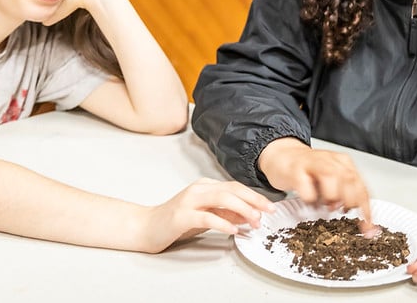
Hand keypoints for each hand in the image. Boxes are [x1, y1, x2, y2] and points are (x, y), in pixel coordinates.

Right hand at [139, 177, 274, 252]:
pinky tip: (233, 229)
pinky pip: (206, 217)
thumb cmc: (176, 222)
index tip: (270, 206)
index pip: (235, 187)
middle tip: (268, 212)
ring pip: (222, 199)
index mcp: (205, 186)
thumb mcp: (206, 215)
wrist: (146, 227)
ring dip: (242, 210)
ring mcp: (189, 201)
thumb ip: (226, 213)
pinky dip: (223, 223)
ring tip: (254, 221)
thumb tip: (250, 215)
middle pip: (232, 190)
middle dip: (254, 200)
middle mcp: (198, 189)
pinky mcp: (181, 216)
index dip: (255, 196)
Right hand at [258, 138, 373, 231]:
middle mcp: (330, 160)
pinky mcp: (295, 169)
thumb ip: (346, 197)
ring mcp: (312, 163)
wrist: (283, 156)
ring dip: (331, 197)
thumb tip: (363, 223)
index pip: (361, 186)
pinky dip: (310, 199)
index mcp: (344, 164)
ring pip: (330, 176)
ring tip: (326, 205)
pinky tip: (310, 202)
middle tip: (341, 210)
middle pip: (350, 179)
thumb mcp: (331, 182)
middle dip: (349, 201)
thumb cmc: (308, 173)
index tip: (367, 229)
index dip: (366, 210)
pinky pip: (305, 185)